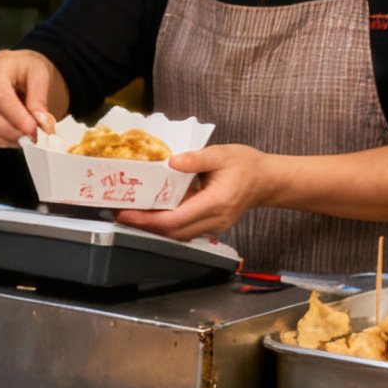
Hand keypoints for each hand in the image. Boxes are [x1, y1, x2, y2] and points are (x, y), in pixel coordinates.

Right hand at [0, 49, 61, 147]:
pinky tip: (13, 137)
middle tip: (31, 136)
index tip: (32, 128)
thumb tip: (38, 120)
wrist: (26, 73)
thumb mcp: (43, 75)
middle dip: (9, 129)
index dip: (15, 115)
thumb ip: (40, 98)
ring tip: (24, 137)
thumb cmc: (31, 71)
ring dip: (3, 136)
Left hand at [116, 144, 280, 241]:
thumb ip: (197, 158)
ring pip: (176, 234)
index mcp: (215, 203)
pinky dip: (165, 223)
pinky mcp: (210, 225)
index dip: (147, 220)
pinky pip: (183, 229)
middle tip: (119, 211)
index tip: (125, 212)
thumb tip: (171, 161)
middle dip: (143, 225)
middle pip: (172, 232)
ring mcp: (212, 226)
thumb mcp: (222, 154)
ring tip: (130, 211)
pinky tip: (151, 210)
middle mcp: (213, 221)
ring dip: (152, 225)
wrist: (268, 181)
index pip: (175, 220)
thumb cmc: (247, 165)